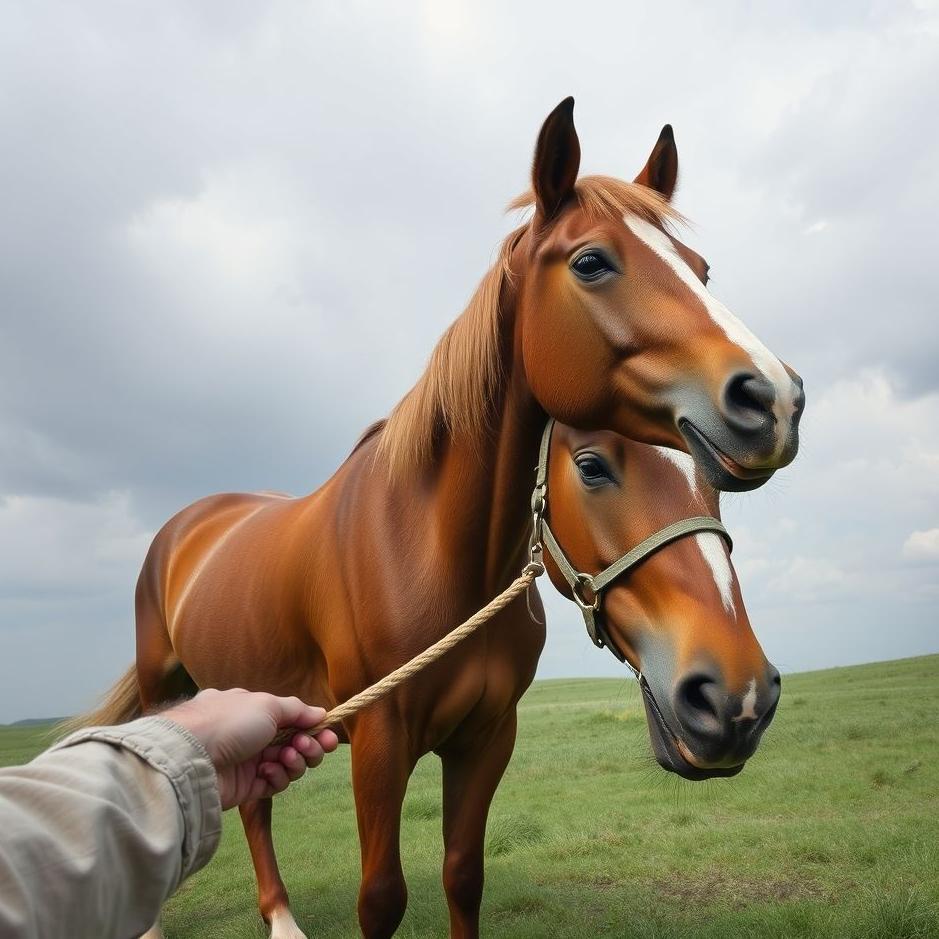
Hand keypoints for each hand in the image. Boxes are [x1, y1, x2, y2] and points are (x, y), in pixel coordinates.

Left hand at [162, 689, 339, 808]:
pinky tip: (268, 771)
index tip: (330, 735)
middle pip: (294, 742)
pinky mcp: (245, 787)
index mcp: (253, 711)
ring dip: (294, 761)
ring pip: (287, 764)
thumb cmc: (229, 722)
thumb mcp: (268, 705)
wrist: (192, 757)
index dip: (313, 727)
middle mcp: (251, 735)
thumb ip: (297, 711)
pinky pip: (273, 784)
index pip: (291, 719)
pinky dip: (278, 777)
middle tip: (311, 747)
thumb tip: (320, 714)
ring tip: (286, 757)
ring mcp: (248, 762)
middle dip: (309, 746)